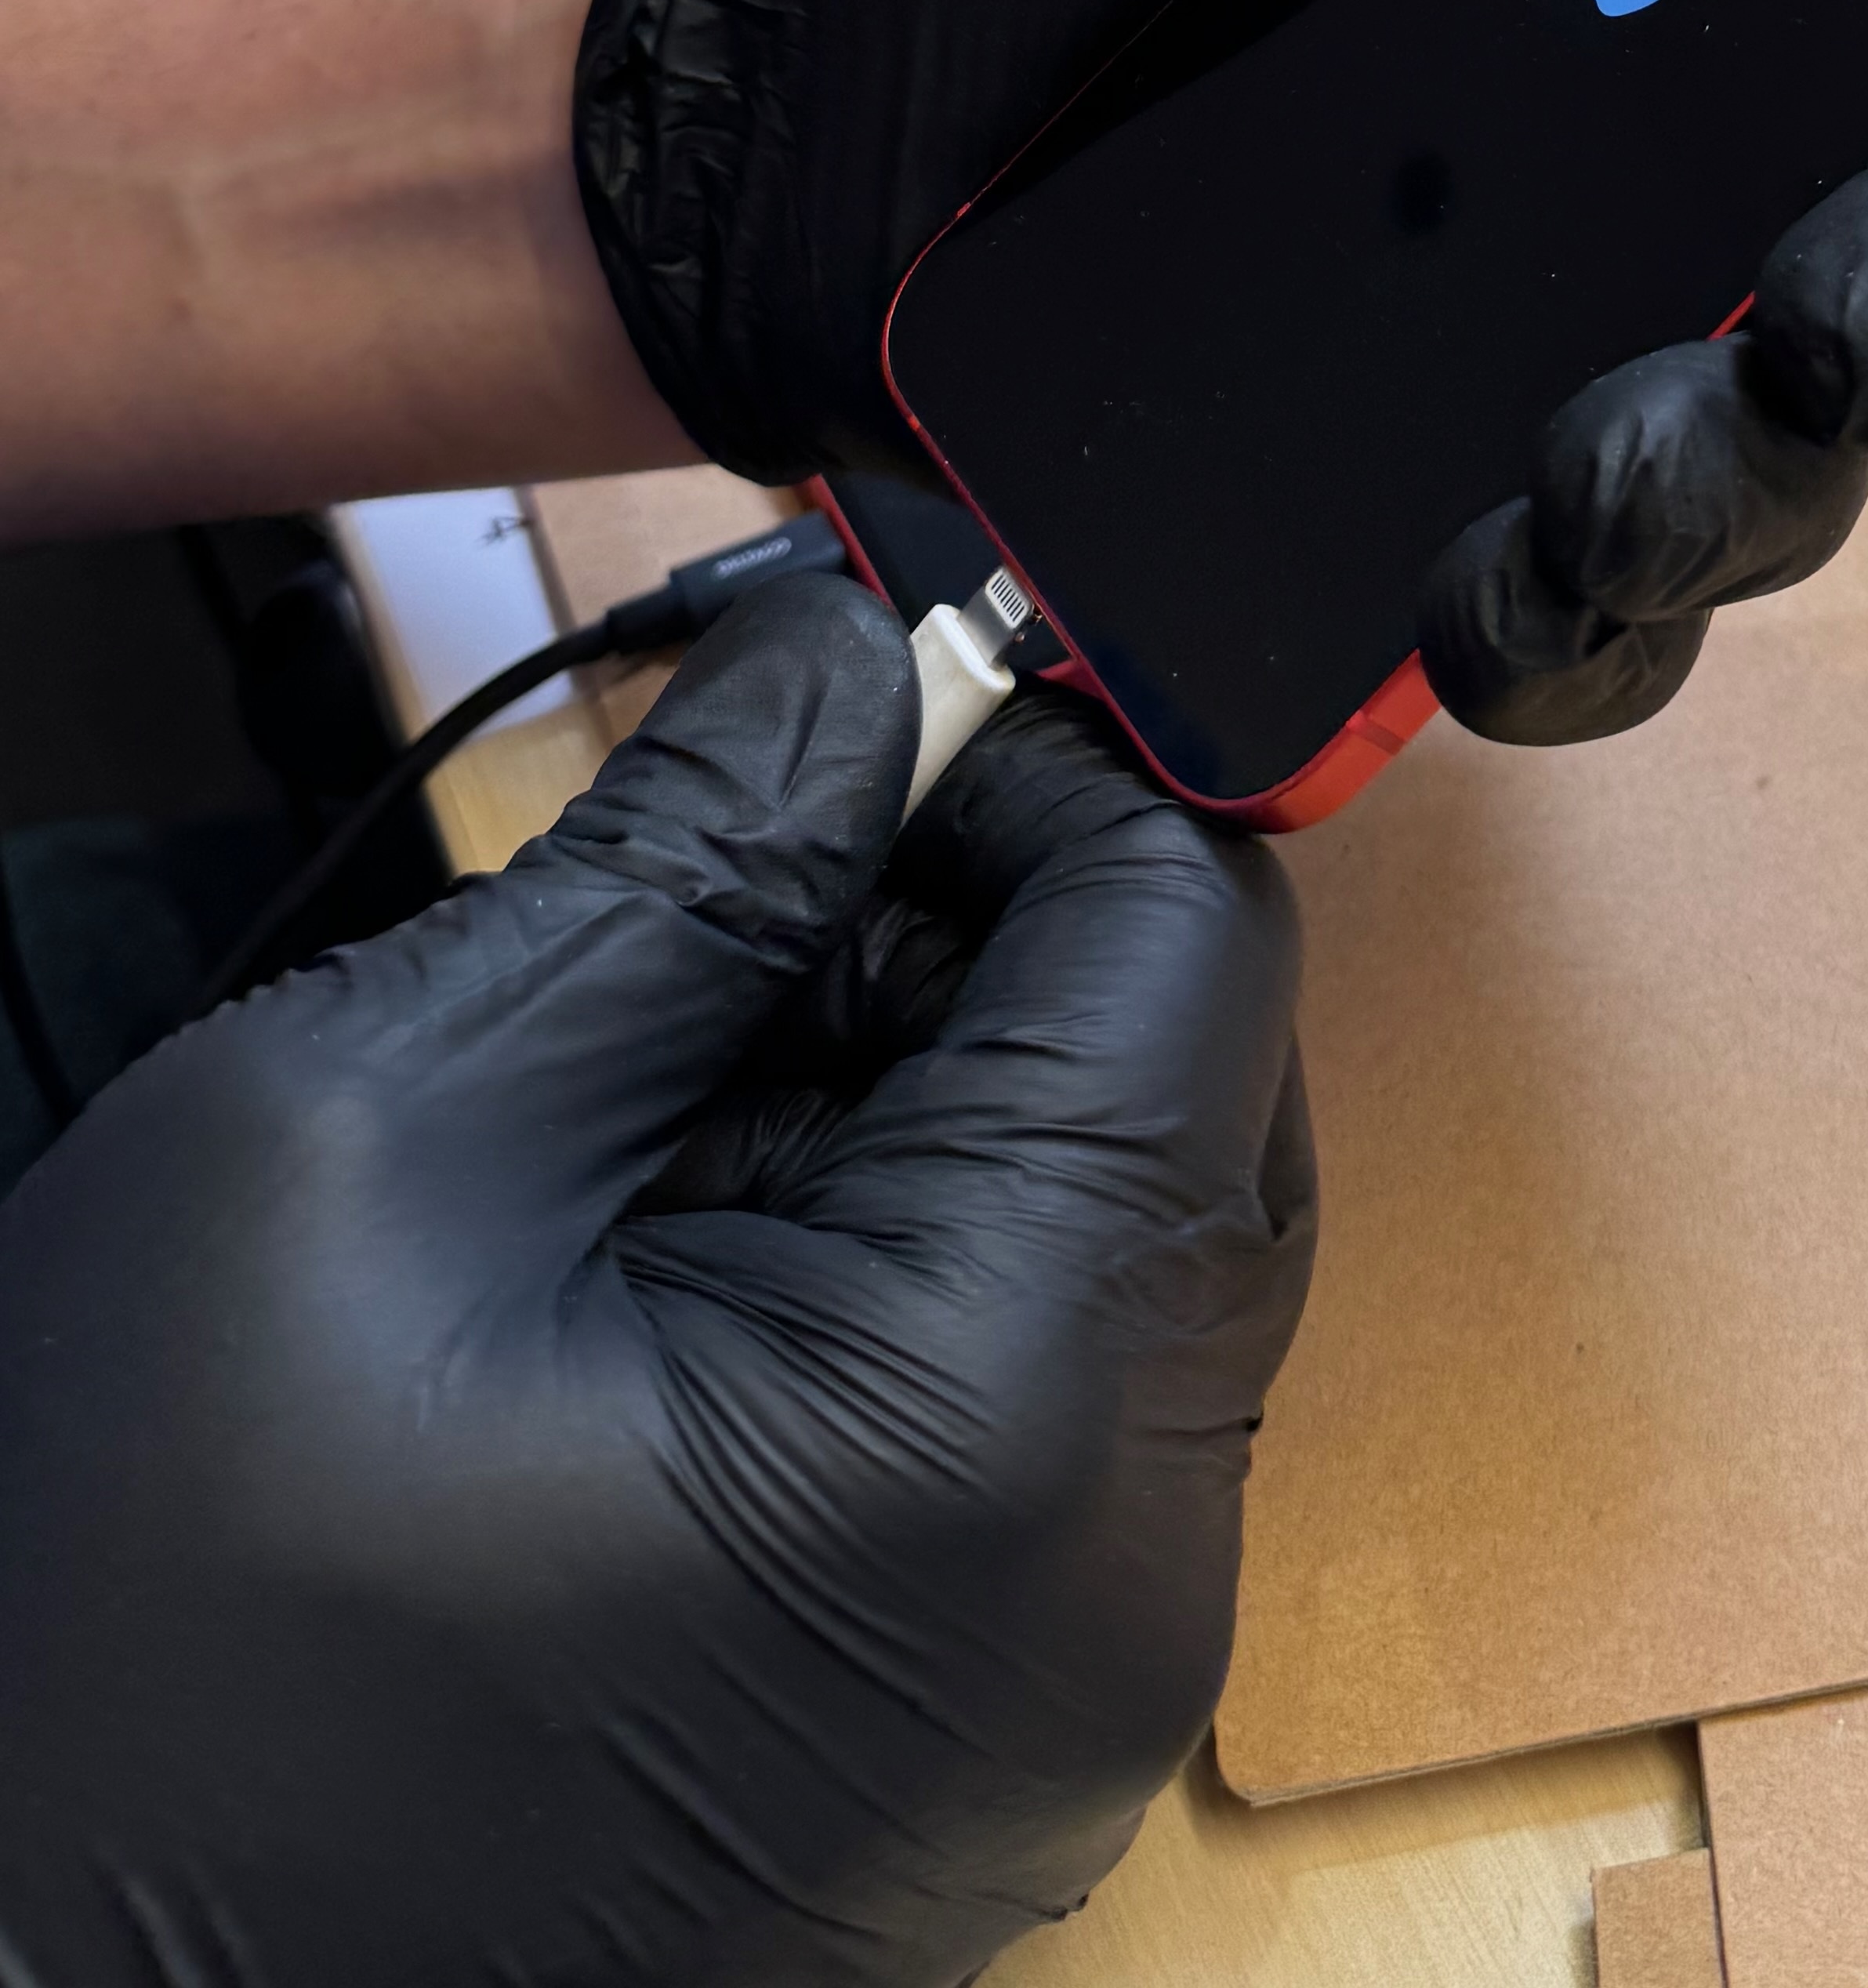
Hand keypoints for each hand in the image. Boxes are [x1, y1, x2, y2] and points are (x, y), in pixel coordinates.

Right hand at [0, 578, 1310, 1987]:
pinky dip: (902, 1285)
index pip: (1192, 942)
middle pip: (1192, 1094)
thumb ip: (683, 859)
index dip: (1026, 772)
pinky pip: (1048, 1409)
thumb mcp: (374, 1137)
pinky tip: (665, 1298)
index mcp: (1009, 1429)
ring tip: (635, 1156)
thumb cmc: (147, 1665)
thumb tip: (843, 657)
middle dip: (973, 948)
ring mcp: (1068, 1695)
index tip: (849, 716)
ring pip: (1119, 1243)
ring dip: (921, 1118)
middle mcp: (1120, 1590)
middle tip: (704, 932)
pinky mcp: (990, 1739)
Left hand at [577, 0, 1867, 741]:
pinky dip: (1575, 620)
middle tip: (1839, 285)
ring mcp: (1573, 326)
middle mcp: (1696, 130)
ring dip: (1756, 475)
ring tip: (1611, 453)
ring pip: (1792, 458)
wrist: (788, 63)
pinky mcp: (1426, 492)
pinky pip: (1585, 611)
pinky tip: (1493, 583)